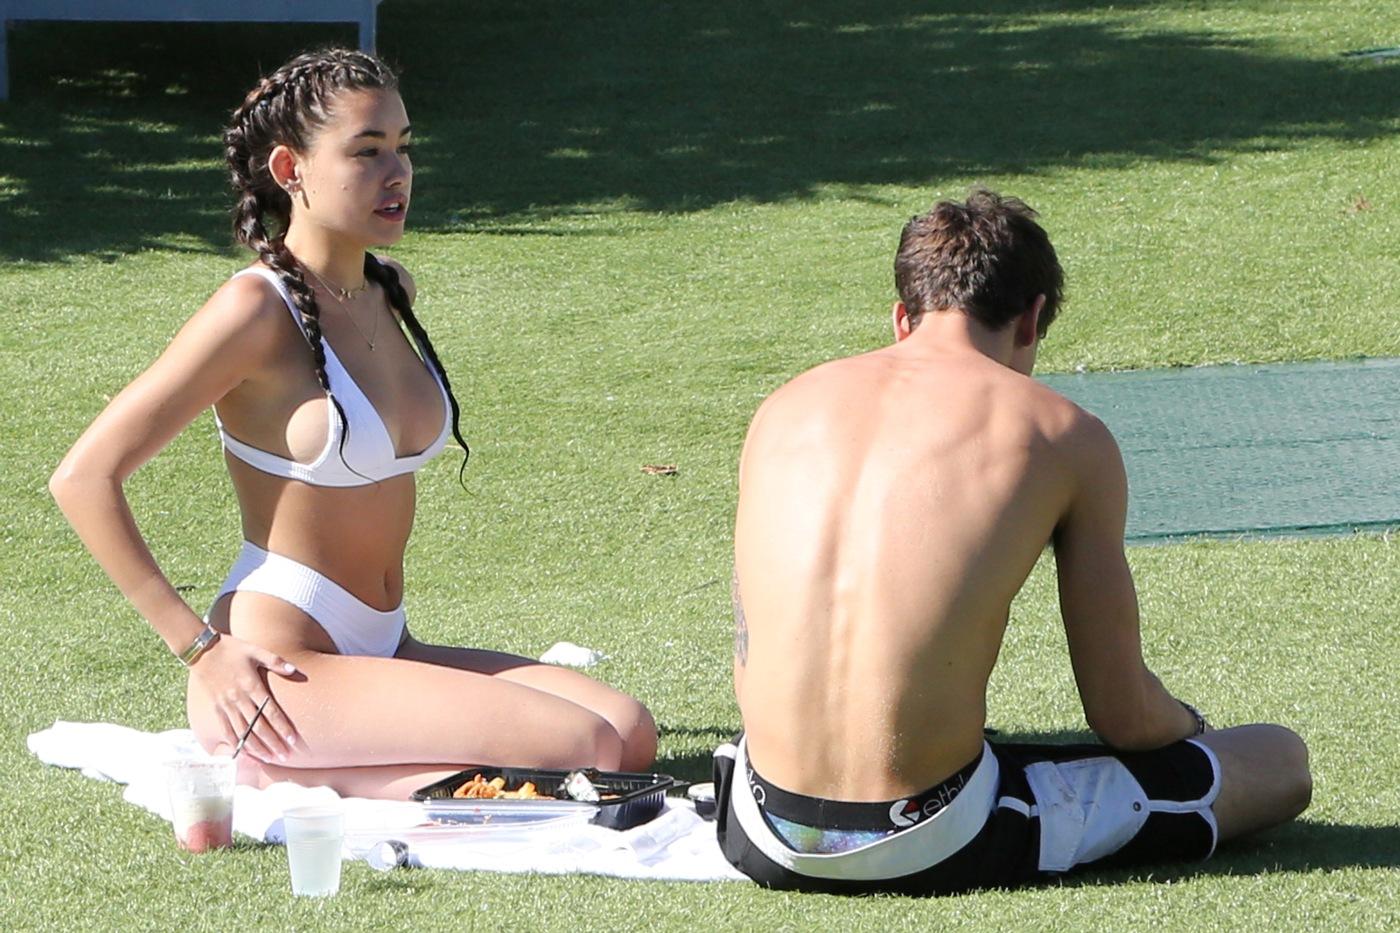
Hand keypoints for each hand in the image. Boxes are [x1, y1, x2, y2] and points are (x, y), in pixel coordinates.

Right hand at [189, 633, 301, 761]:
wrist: (201, 650)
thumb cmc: (231, 649)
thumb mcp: (255, 650)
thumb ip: (275, 661)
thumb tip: (294, 669)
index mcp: (251, 685)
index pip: (270, 712)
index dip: (282, 727)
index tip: (292, 740)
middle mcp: (238, 699)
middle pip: (259, 727)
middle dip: (273, 743)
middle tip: (285, 756)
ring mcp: (225, 706)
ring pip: (243, 732)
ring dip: (257, 747)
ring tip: (269, 759)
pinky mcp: (215, 709)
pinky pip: (226, 731)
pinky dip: (236, 743)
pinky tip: (244, 753)